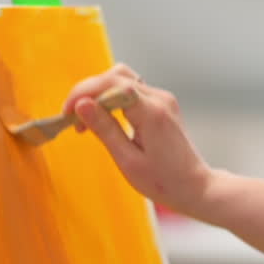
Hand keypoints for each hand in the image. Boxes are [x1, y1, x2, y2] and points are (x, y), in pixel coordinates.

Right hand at [62, 64, 212, 215]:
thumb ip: (105, 129)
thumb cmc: (163, 181)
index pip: (113, 85)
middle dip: (89, 92)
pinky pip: (132, 91)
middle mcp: (160, 99)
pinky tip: (104, 120)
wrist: (195, 186)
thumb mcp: (128, 160)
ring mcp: (163, 99)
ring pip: (123, 79)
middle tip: (73, 119)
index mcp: (152, 113)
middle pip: (116, 76)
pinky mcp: (162, 104)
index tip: (68, 113)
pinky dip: (112, 100)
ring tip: (86, 120)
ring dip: (100, 94)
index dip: (85, 93)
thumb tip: (81, 105)